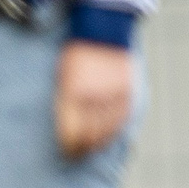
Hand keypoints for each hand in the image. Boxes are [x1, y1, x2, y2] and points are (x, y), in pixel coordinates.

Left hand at [54, 41, 132, 158]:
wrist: (102, 32)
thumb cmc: (76, 55)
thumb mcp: (62, 76)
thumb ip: (64, 101)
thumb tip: (66, 127)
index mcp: (73, 93)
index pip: (72, 130)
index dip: (69, 144)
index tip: (67, 152)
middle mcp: (93, 96)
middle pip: (89, 132)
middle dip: (82, 147)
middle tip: (77, 155)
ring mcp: (112, 93)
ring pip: (106, 128)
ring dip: (98, 142)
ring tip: (90, 150)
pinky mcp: (126, 90)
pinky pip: (121, 117)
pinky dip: (114, 129)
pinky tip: (107, 136)